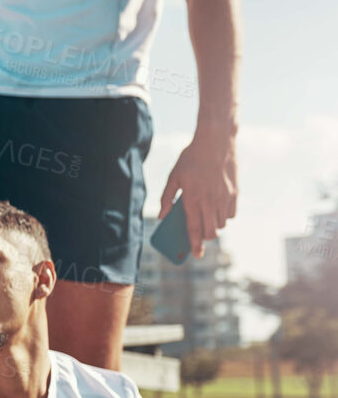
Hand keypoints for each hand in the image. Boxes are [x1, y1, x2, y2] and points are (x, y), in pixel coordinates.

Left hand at [158, 125, 237, 257]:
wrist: (215, 142)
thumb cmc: (190, 159)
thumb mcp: (173, 177)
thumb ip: (166, 198)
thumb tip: (162, 216)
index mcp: (193, 198)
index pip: (194, 228)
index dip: (195, 244)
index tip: (196, 255)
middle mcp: (210, 201)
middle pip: (210, 231)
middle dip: (203, 237)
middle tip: (198, 234)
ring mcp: (224, 197)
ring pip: (221, 224)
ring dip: (213, 226)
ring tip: (205, 217)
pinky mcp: (235, 193)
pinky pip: (231, 214)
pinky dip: (224, 216)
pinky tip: (217, 209)